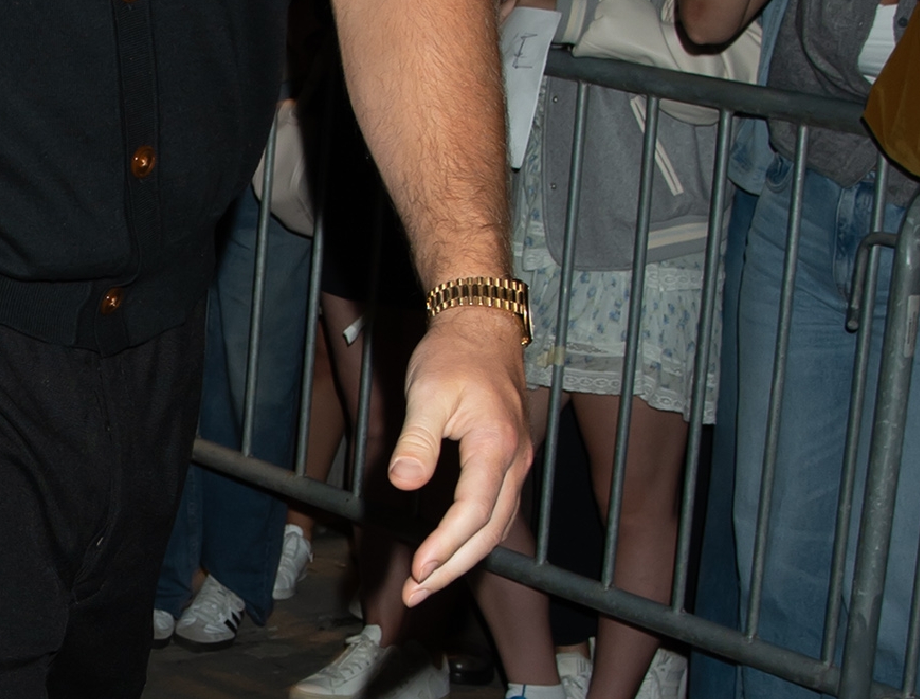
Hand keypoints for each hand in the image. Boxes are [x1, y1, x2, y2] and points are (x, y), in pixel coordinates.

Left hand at [394, 306, 533, 602]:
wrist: (482, 327)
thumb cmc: (454, 356)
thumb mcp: (427, 393)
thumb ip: (417, 441)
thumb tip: (403, 483)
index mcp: (496, 446)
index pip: (473, 512)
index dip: (446, 546)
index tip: (418, 570)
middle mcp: (514, 462)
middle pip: (489, 532)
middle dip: (452, 567)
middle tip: (415, 593)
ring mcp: (515, 463)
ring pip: (495, 526)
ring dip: (463, 558)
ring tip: (426, 582)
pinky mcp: (508, 461)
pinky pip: (496, 511)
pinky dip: (474, 537)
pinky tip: (450, 548)